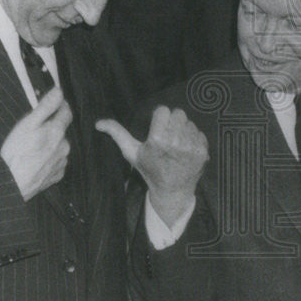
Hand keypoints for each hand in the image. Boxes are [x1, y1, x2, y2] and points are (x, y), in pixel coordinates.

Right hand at [0, 87, 71, 200]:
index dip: (60, 105)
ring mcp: (61, 162)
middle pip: (61, 130)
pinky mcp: (56, 175)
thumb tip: (59, 92)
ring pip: (59, 147)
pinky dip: (48, 159)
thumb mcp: (27, 124)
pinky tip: (35, 161)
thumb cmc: (16, 153)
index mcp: (57, 132)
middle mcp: (64, 147)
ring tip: (32, 148)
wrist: (11, 184)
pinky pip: (56, 162)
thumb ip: (45, 107)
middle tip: (34, 131)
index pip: (66, 112)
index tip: (54, 103)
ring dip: (50, 144)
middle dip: (51, 127)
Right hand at [96, 107, 207, 223]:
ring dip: (183, 130)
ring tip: (176, 145)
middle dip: (172, 122)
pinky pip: (199, 133)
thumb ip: (117, 134)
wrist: (172, 190)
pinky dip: (193, 139)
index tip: (157, 129)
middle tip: (167, 135)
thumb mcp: (132, 153)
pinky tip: (185, 151)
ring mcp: (190, 147)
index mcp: (157, 139)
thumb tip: (98, 123)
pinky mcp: (202, 151)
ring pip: (189, 122)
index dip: (160, 118)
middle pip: (178, 113)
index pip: (163, 110)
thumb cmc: (150, 169)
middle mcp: (175, 141)